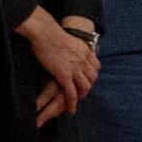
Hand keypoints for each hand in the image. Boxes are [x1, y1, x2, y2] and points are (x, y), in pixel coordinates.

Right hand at [22, 7, 97, 122]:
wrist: (45, 33)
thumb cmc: (49, 32)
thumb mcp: (67, 38)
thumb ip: (70, 46)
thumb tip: (65, 47)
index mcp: (85, 51)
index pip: (95, 66)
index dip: (92, 74)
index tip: (87, 79)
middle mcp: (84, 61)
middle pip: (92, 78)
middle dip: (88, 86)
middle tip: (82, 92)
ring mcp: (75, 69)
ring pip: (85, 87)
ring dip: (82, 95)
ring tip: (76, 101)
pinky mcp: (64, 76)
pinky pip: (71, 93)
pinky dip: (72, 103)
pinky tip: (71, 109)